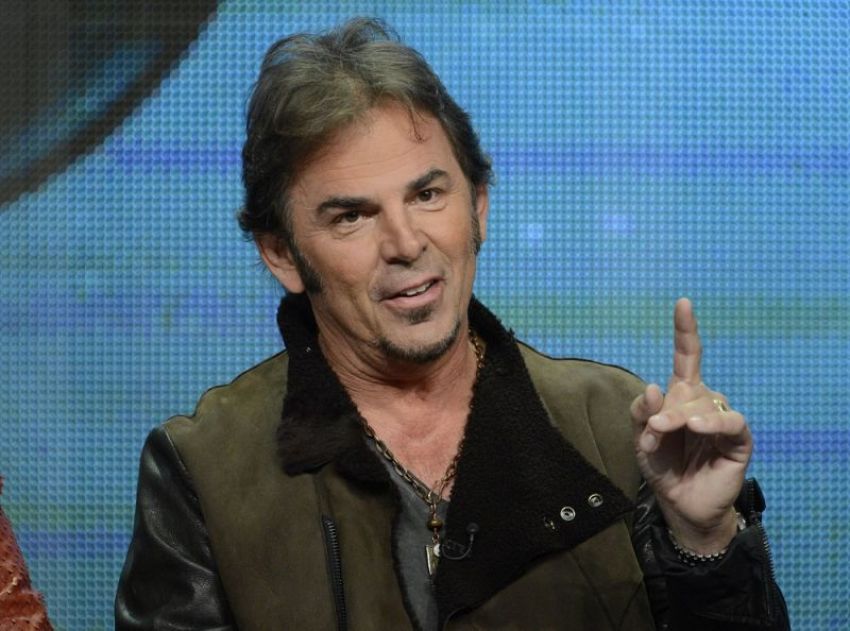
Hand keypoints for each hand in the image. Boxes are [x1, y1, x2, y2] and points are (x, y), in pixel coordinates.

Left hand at [631, 298, 751, 552]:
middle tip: (652, 433)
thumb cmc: (663, 466)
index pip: (687, 356)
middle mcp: (703, 401)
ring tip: (664, 437)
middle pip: (686, 387)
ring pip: (702, 403)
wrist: (679, 504)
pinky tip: (697, 427)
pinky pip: (729, 421)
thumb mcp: (641, 439)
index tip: (682, 303)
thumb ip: (642, 413)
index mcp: (680, 395)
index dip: (685, 330)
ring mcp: (721, 419)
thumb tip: (654, 387)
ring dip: (679, 418)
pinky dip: (712, 423)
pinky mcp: (738, 439)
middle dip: (665, 410)